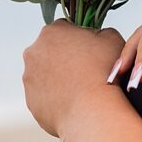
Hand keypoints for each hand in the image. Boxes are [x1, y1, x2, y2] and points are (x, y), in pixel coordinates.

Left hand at [22, 21, 125, 136]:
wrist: (93, 112)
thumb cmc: (104, 73)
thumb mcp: (112, 38)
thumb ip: (100, 31)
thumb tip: (96, 36)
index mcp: (51, 32)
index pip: (65, 29)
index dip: (80, 39)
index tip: (91, 51)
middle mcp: (34, 53)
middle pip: (51, 51)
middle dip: (65, 58)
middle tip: (86, 70)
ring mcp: (29, 78)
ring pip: (45, 74)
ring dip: (59, 78)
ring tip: (81, 89)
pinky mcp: (31, 101)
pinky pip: (45, 96)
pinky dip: (57, 98)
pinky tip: (75, 102)